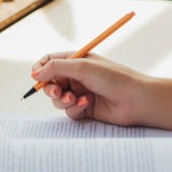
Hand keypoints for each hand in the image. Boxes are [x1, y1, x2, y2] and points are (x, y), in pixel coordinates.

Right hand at [31, 52, 151, 125]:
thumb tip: (34, 73)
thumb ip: (56, 68)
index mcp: (77, 61)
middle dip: (50, 88)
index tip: (36, 77)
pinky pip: (69, 111)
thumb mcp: (82, 67)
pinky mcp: (85, 109)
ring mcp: (80, 92)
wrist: (136, 100)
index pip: (50, 61)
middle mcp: (77, 76)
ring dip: (62, 100)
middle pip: (50, 82)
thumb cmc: (114, 78)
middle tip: (57, 92)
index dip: (40, 69)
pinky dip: (75, 108)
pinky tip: (88, 104)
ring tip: (74, 99)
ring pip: (57, 99)